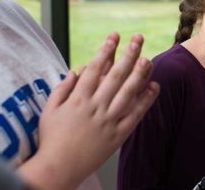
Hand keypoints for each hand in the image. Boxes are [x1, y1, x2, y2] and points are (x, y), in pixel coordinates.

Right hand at [18, 33, 159, 189]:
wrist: (58, 168)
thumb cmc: (51, 138)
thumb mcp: (49, 110)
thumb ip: (62, 88)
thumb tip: (78, 70)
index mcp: (78, 98)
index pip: (96, 68)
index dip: (106, 50)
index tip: (114, 36)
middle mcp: (95, 107)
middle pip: (115, 76)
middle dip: (128, 55)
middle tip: (138, 39)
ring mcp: (108, 121)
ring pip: (128, 93)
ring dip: (140, 74)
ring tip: (149, 59)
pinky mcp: (118, 134)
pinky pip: (135, 115)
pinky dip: (146, 100)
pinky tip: (155, 87)